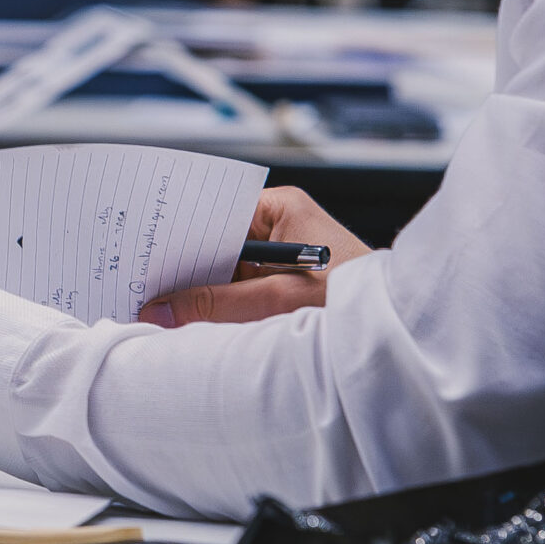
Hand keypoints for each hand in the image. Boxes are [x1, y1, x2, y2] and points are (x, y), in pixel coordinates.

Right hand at [139, 187, 370, 327]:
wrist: (406, 335)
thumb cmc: (358, 304)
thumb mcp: (279, 301)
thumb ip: (216, 305)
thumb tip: (157, 310)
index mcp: (279, 208)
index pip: (212, 210)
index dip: (174, 229)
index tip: (139, 247)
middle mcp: (276, 226)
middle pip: (211, 242)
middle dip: (179, 265)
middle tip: (138, 282)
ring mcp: (277, 256)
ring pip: (220, 270)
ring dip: (194, 289)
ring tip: (153, 303)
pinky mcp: (279, 284)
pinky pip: (235, 290)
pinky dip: (212, 304)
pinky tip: (185, 317)